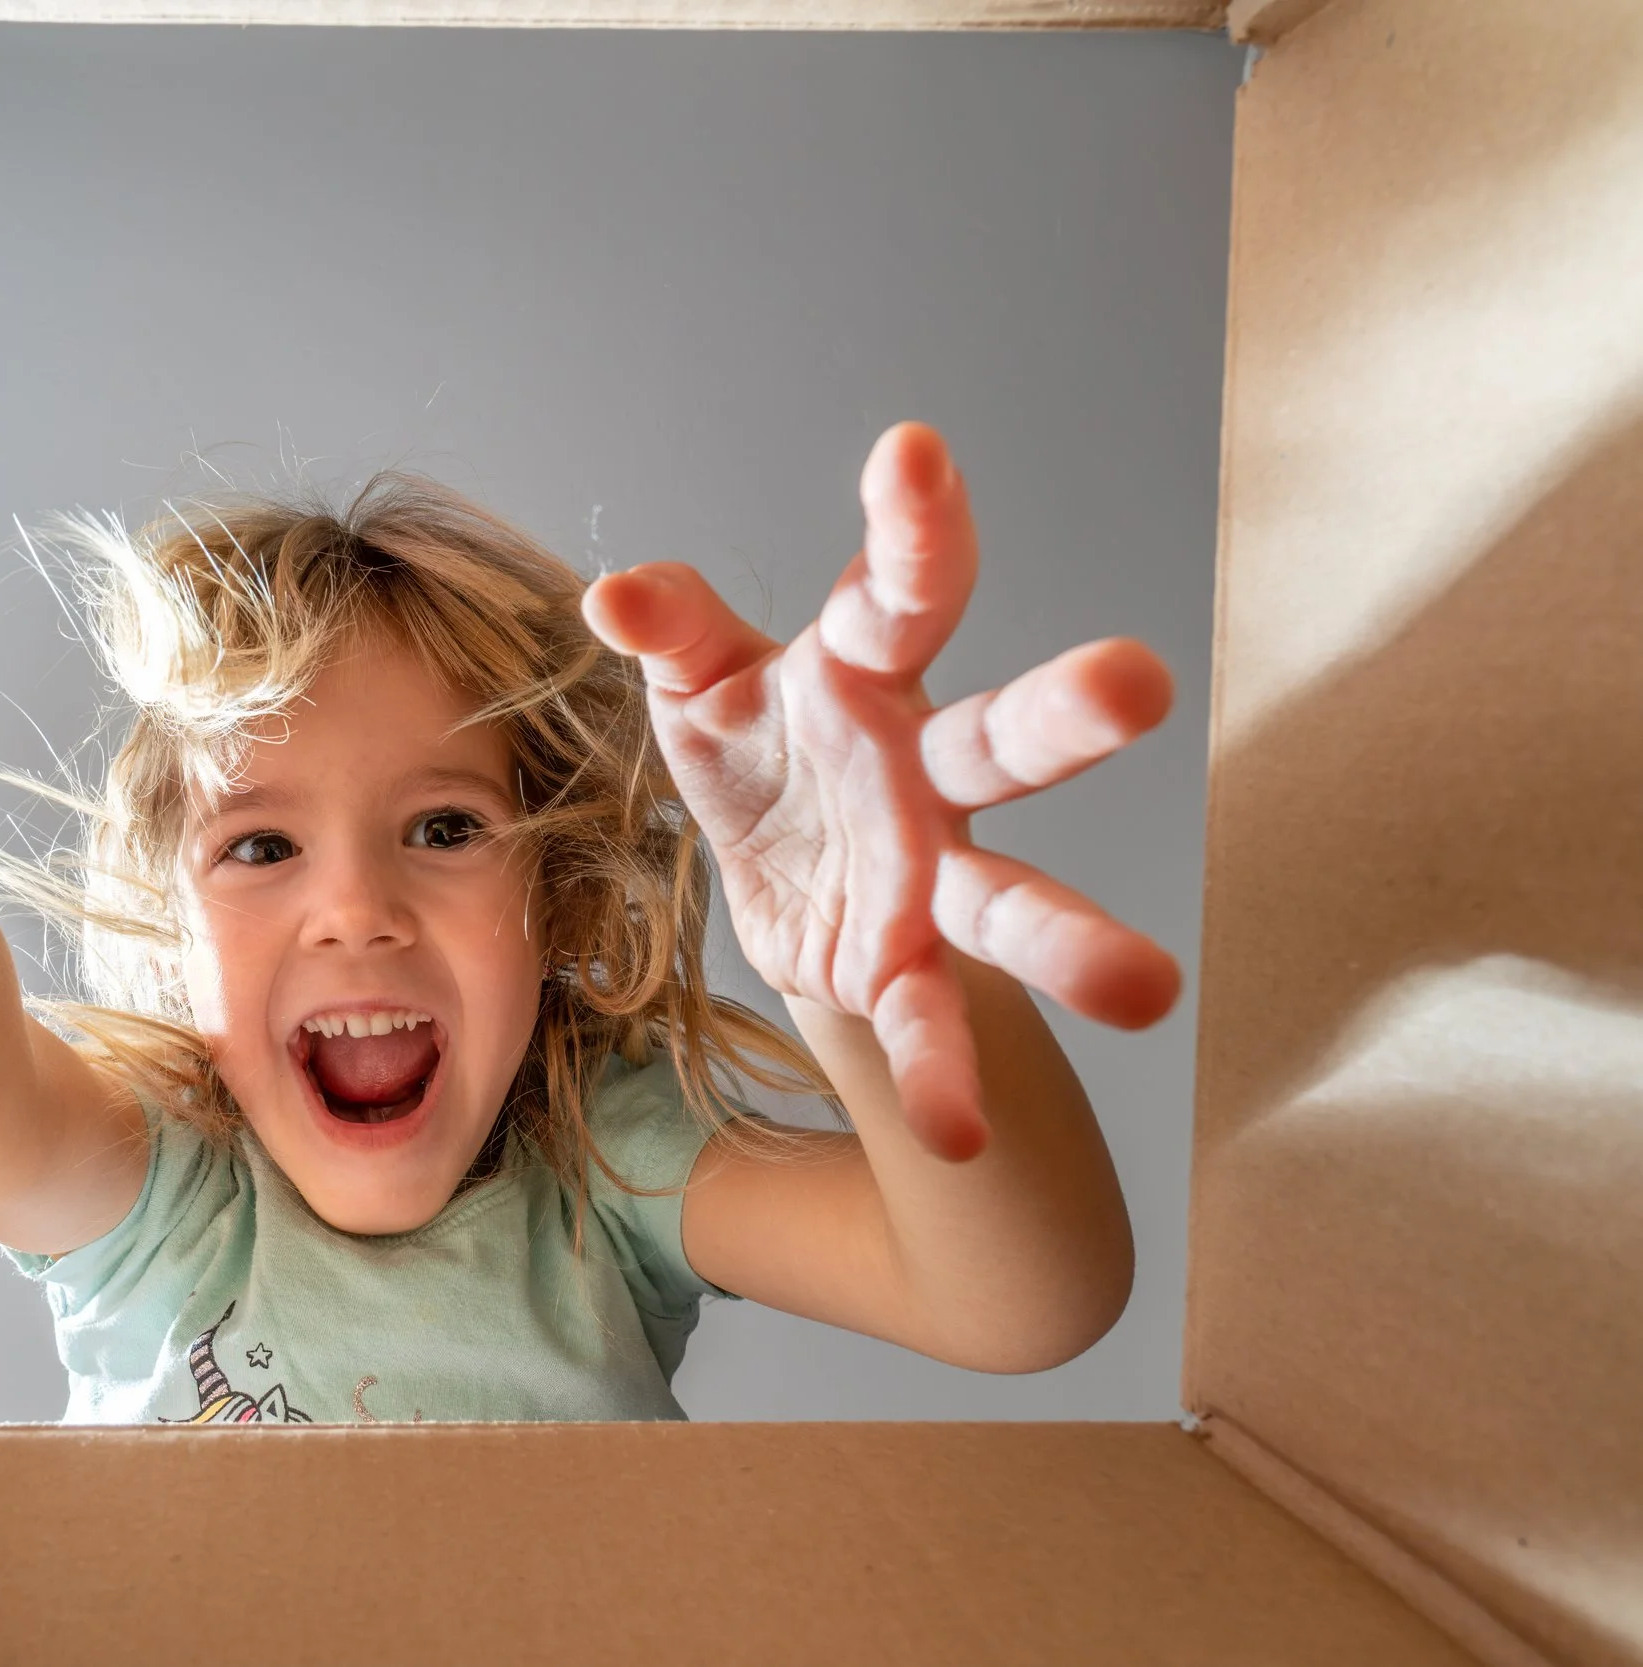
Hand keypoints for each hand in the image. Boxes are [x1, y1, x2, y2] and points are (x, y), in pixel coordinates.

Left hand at [582, 422, 1179, 1161]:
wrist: (779, 870)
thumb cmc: (755, 743)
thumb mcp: (701, 685)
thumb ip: (674, 632)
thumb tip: (616, 590)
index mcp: (863, 676)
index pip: (896, 595)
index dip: (911, 529)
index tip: (911, 452)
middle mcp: (922, 767)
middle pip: (1000, 736)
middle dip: (1061, 713)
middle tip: (1135, 684)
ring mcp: (932, 871)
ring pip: (1009, 900)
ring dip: (1070, 943)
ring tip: (1144, 991)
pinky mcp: (910, 962)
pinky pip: (932, 1020)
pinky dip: (941, 1075)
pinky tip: (957, 1134)